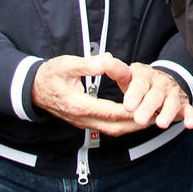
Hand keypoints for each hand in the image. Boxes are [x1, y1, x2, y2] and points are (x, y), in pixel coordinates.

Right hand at [31, 52, 192, 135]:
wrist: (32, 89)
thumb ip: (88, 64)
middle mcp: (83, 119)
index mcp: (79, 105)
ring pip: (114, 130)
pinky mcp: (85, 122)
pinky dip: (125, 124)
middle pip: (117, 126)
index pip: (112, 111)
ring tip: (154, 118)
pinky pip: (109, 128)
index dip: (133, 110)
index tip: (151, 106)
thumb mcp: (66, 64)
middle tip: (160, 116)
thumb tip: (108, 61)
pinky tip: (137, 118)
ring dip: (134, 126)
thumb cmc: (49, 75)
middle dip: (140, 123)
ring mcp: (84, 123)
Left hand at [102, 53, 192, 130]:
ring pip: (171, 103)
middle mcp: (159, 83)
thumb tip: (105, 60)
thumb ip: (117, 71)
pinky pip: (188, 109)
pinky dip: (190, 116)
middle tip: (139, 118)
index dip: (134, 94)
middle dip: (147, 107)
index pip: (139, 83)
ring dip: (167, 113)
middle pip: (154, 95)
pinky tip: (190, 123)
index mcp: (144, 76)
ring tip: (161, 124)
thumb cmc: (140, 83)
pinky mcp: (183, 103)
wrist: (163, 81)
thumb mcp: (127, 76)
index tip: (128, 105)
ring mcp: (172, 93)